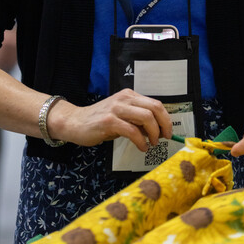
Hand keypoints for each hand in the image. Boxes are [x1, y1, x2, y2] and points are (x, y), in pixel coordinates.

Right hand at [50, 89, 172, 151]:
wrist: (75, 122)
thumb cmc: (100, 121)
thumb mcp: (121, 116)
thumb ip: (137, 120)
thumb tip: (158, 130)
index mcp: (129, 96)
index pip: (156, 104)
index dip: (166, 119)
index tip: (168, 132)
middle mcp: (124, 99)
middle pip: (154, 108)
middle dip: (164, 125)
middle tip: (164, 138)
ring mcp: (116, 109)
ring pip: (146, 118)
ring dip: (153, 133)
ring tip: (152, 143)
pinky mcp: (109, 121)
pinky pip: (132, 131)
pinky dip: (141, 141)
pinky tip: (141, 147)